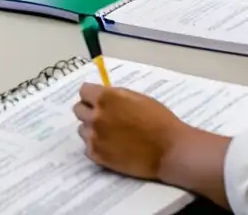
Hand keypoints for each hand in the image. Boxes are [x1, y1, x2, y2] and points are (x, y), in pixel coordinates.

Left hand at [73, 83, 189, 179]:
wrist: (169, 149)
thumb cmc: (158, 120)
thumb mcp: (136, 98)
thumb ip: (115, 96)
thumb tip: (102, 97)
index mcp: (106, 98)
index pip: (84, 91)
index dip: (92, 95)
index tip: (98, 100)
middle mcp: (96, 116)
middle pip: (78, 109)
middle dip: (89, 111)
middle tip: (103, 116)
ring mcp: (95, 137)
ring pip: (82, 129)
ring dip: (92, 129)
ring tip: (110, 134)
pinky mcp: (97, 156)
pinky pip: (88, 147)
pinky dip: (97, 146)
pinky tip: (111, 146)